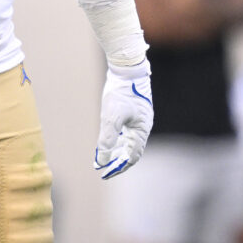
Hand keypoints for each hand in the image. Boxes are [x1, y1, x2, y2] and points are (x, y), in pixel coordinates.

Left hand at [93, 59, 152, 179]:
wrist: (126, 69)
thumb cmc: (121, 92)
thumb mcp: (111, 118)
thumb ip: (107, 140)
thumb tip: (101, 161)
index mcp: (141, 131)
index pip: (132, 157)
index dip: (119, 167)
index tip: (106, 173)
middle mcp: (142, 127)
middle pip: (130, 151)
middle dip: (117, 161)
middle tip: (102, 168)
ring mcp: (137, 120)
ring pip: (127, 142)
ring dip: (115, 151)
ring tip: (103, 158)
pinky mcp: (131, 113)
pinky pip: (124, 132)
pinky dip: (115, 140)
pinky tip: (106, 142)